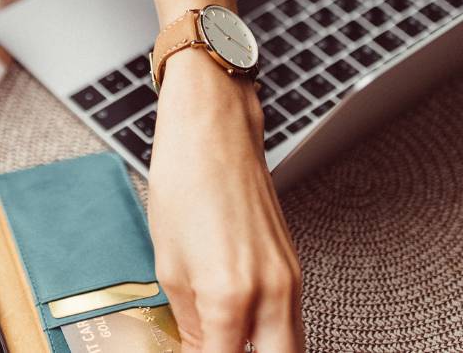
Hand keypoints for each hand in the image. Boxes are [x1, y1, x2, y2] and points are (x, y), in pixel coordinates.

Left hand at [147, 49, 303, 352]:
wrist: (215, 132)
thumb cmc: (186, 183)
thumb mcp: (168, 265)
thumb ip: (187, 323)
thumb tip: (193, 351)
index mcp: (229, 296)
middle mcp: (271, 293)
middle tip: (212, 349)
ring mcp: (290, 280)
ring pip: (291, 347)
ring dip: (261, 351)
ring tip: (226, 339)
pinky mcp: (295, 268)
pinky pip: (290, 321)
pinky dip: (269, 335)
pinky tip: (241, 330)